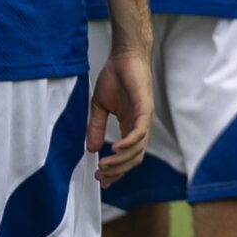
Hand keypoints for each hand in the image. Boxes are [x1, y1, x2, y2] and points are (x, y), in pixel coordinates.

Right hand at [86, 43, 152, 186]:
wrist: (124, 56)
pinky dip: (128, 144)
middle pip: (133, 159)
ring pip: (136, 150)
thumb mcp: (99, 107)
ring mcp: (144, 120)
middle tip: (100, 176)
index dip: (115, 171)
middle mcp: (140, 127)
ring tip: (104, 166)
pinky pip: (139, 134)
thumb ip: (96, 127)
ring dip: (120, 162)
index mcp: (130, 127)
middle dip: (117, 171)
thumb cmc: (114, 78)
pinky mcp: (145, 110)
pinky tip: (115, 150)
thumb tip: (91, 149)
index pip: (126, 157)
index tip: (101, 180)